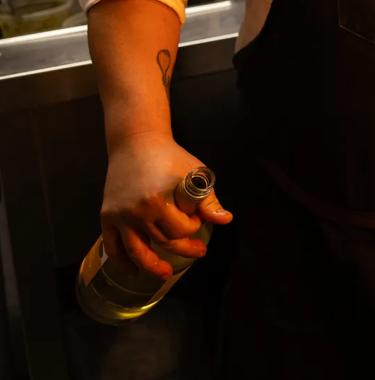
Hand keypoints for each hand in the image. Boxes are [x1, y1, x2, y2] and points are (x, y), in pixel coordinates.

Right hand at [100, 133, 231, 279]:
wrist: (136, 143)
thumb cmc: (170, 156)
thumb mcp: (194, 173)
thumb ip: (208, 200)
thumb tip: (225, 220)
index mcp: (158, 200)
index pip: (181, 229)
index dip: (194, 228)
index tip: (197, 221)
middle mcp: (136, 211)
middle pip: (162, 241)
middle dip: (182, 247)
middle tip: (198, 251)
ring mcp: (120, 215)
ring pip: (137, 251)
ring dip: (152, 266)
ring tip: (165, 274)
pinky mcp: (106, 216)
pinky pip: (113, 247)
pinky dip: (122, 262)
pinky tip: (133, 271)